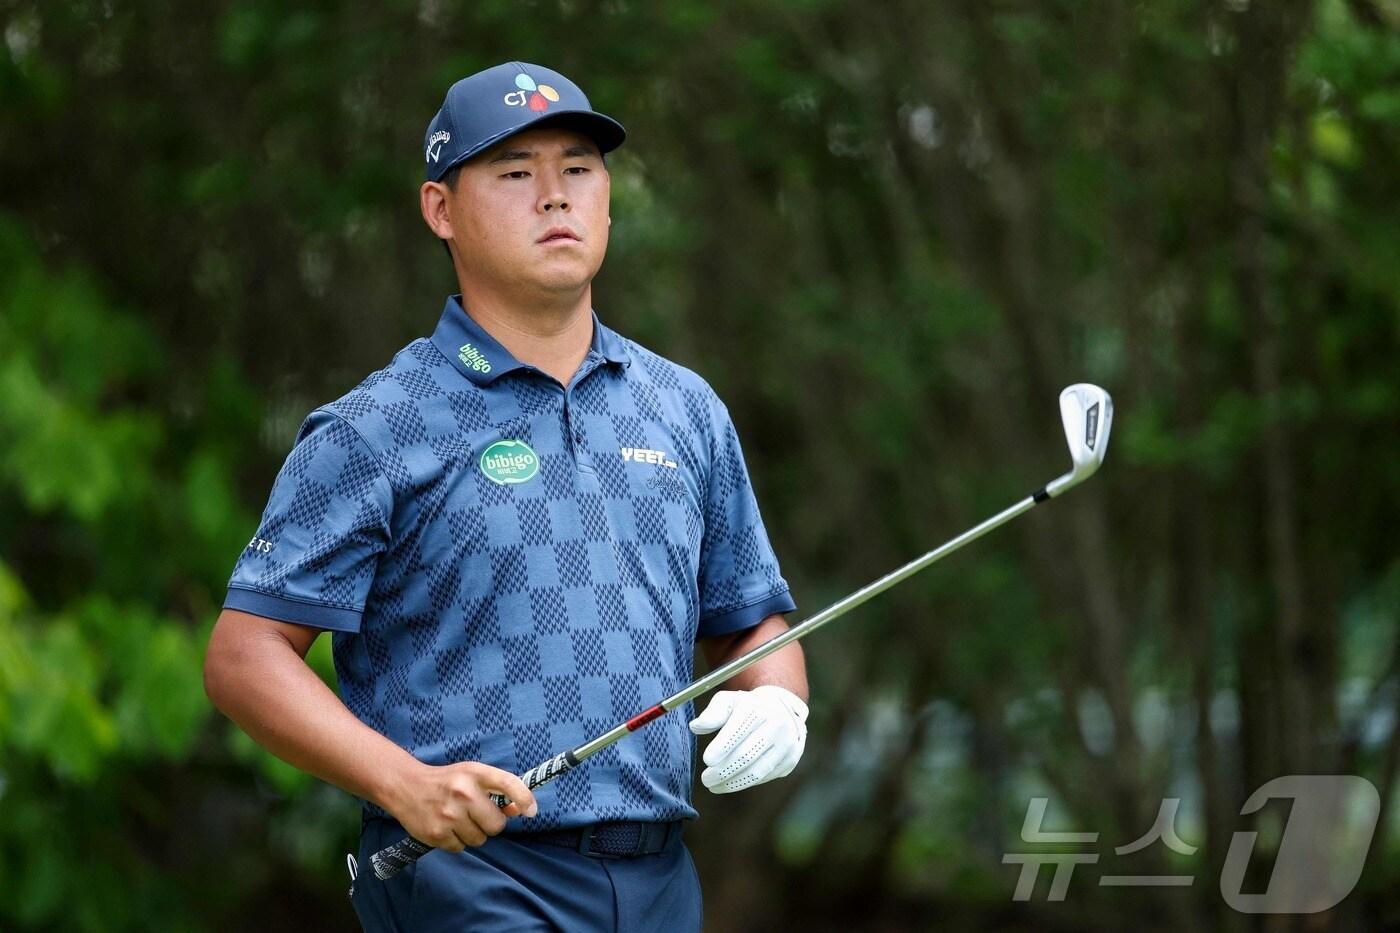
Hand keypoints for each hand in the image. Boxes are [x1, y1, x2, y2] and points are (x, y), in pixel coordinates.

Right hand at [385, 761, 537, 850]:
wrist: (406, 786)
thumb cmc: (447, 781)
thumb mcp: (472, 775)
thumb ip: (497, 790)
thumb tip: (521, 810)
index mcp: (475, 773)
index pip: (509, 784)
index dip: (524, 799)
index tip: (531, 811)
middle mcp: (463, 792)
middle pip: (496, 825)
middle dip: (491, 824)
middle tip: (477, 815)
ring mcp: (449, 815)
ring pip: (479, 839)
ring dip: (473, 834)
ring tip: (458, 819)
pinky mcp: (436, 834)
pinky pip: (461, 848)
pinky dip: (456, 841)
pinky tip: (446, 827)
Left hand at [688, 685, 807, 793]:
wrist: (784, 710)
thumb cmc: (749, 707)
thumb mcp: (729, 701)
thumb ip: (712, 712)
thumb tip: (696, 726)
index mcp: (758, 708)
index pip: (740, 729)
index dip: (723, 745)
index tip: (707, 759)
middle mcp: (776, 725)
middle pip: (747, 754)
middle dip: (723, 770)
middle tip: (706, 779)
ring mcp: (786, 744)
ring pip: (757, 771)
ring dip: (733, 782)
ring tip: (714, 786)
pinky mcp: (790, 759)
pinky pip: (765, 776)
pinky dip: (745, 782)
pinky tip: (732, 782)